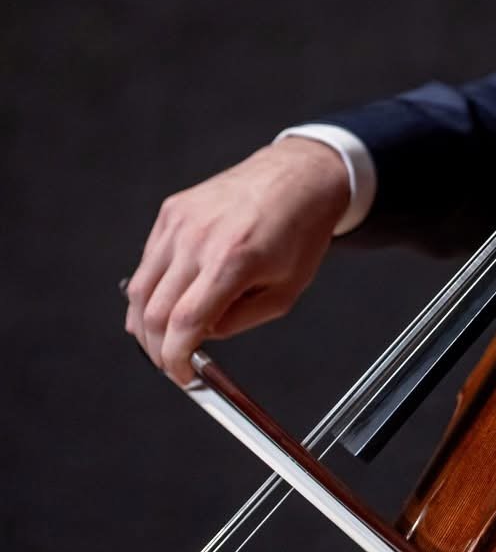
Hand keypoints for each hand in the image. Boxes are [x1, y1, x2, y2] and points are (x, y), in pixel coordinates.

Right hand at [124, 140, 351, 383]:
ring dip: (145, 322)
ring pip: (140, 288)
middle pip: (152, 312)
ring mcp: (180, 222)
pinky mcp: (172, 211)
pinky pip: (148, 261)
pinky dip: (150, 289)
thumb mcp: (286, 292)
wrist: (297, 177)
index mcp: (233, 260)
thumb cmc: (300, 230)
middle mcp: (199, 238)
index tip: (181, 374)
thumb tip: (202, 336)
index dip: (175, 359)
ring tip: (165, 337)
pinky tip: (167, 300)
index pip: (183, 323)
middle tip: (171, 362)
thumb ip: (240, 321)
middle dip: (157, 348)